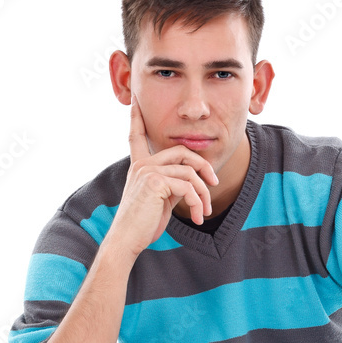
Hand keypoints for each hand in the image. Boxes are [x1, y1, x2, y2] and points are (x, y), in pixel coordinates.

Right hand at [108, 93, 218, 259]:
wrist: (127, 240)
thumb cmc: (142, 225)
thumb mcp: (159, 201)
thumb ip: (171, 185)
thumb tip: (191, 182)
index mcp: (139, 166)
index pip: (136, 136)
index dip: (136, 119)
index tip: (135, 102)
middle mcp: (141, 165)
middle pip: (182, 151)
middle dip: (203, 166)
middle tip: (214, 182)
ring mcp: (147, 171)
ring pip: (190, 172)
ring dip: (203, 194)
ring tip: (204, 212)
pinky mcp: (155, 182)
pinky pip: (188, 187)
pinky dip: (198, 203)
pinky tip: (198, 217)